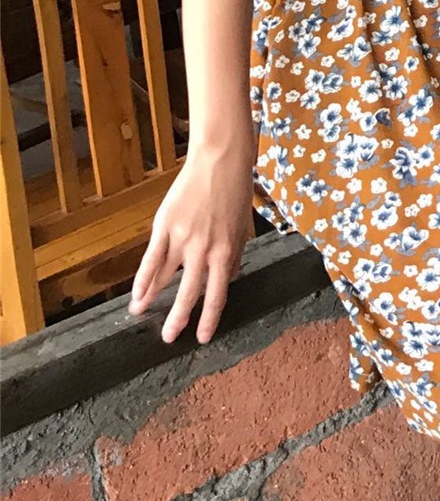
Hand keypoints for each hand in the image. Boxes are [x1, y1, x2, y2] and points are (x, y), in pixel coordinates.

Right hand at [128, 137, 254, 343]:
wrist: (220, 162)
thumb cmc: (235, 194)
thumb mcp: (242, 229)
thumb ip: (234, 257)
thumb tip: (227, 280)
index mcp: (226, 253)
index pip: (217, 295)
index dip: (208, 319)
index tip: (201, 337)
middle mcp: (203, 250)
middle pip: (188, 292)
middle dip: (178, 318)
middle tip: (168, 338)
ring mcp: (182, 238)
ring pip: (164, 277)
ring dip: (150, 298)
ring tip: (139, 313)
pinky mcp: (165, 225)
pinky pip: (151, 257)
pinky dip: (142, 277)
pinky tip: (136, 290)